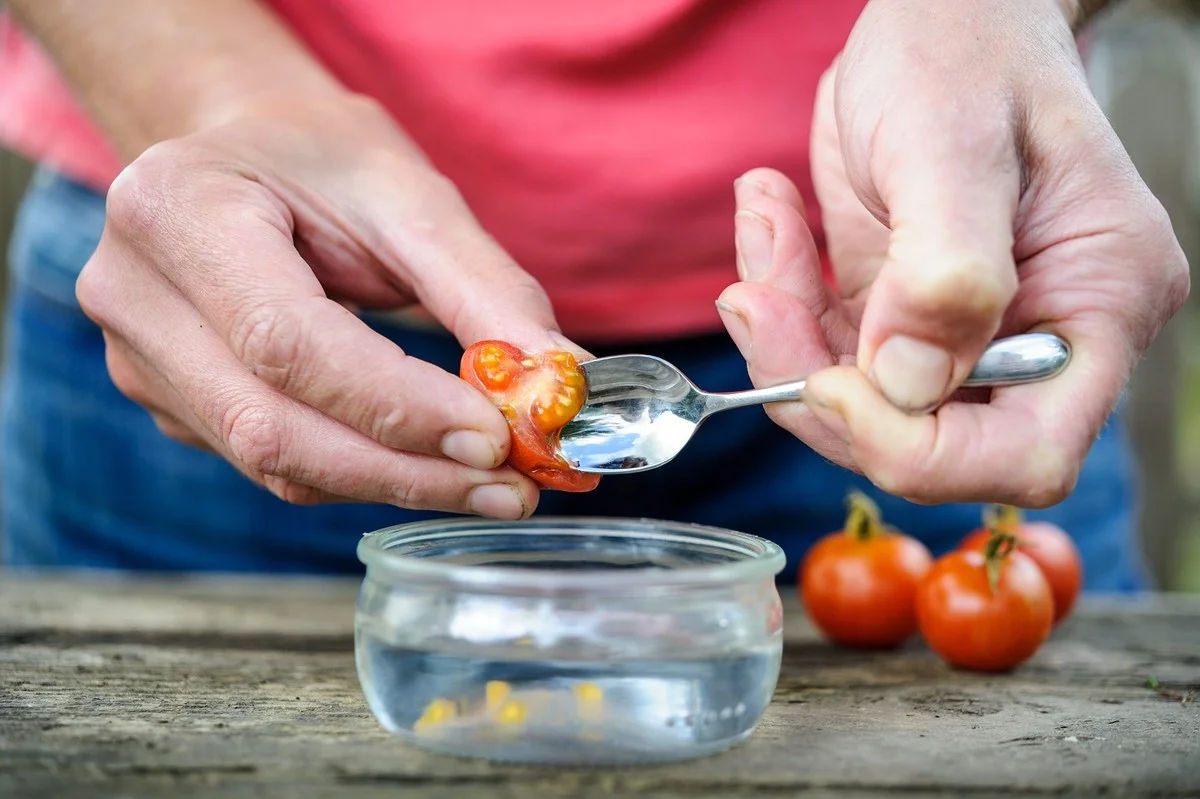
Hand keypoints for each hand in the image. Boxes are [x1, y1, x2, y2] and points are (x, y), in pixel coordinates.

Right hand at [76, 96, 580, 518]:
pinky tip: (435, 468)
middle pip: (273, 425)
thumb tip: (564, 381)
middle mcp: (136, 296)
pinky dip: (367, 476)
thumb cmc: (322, 160)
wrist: (244, 158)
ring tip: (495, 485)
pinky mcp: (174, 405)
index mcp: (177, 210)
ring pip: (275, 463)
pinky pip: (276, 465)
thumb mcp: (408, 194)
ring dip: (397, 485)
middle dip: (409, 469)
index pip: (288, 340)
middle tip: (515, 486)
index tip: (497, 436)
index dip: (396, 405)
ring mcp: (142, 362)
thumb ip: (484, 289)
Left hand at [717, 0, 1188, 506]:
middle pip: (930, 443)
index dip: (922, 448)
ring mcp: (964, 333)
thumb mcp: (954, 147)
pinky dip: (781, 304)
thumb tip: (904, 384)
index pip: (1028, 452)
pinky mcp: (902, 317)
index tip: (835, 385)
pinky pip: (827, 353)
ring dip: (786, 343)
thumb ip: (943, 271)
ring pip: (862, 407)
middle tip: (762, 301)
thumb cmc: (969, 53)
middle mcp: (1039, 336)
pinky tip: (773, 217)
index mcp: (1096, 304)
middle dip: (828, 394)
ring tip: (766, 236)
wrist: (941, 15)